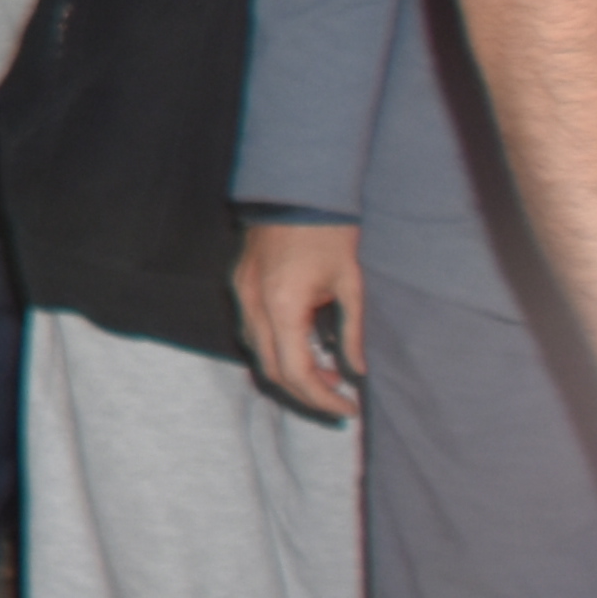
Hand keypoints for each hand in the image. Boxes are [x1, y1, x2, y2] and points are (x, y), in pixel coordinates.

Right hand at [233, 218, 365, 420]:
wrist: (295, 190)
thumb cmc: (329, 234)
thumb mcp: (350, 284)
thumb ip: (352, 332)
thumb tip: (357, 371)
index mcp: (283, 306)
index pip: (295, 371)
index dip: (322, 397)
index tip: (348, 407)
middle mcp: (253, 304)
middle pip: (271, 370)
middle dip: (306, 392)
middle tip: (340, 400)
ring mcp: (240, 293)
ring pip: (257, 352)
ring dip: (289, 371)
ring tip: (327, 373)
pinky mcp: (239, 284)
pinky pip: (253, 331)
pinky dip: (277, 348)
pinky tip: (304, 346)